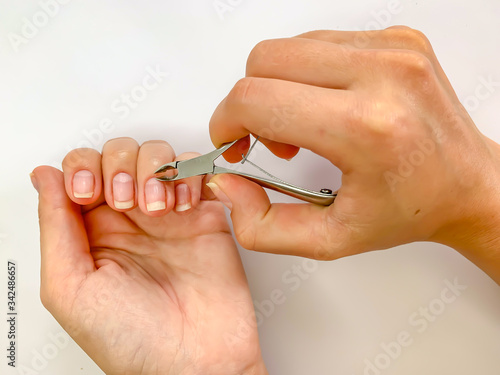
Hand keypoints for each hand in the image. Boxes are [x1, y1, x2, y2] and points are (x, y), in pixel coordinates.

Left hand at [31, 138, 266, 374]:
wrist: (196, 360)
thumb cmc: (132, 339)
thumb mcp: (71, 289)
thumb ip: (54, 227)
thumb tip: (44, 176)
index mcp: (92, 233)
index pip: (79, 170)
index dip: (82, 168)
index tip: (88, 195)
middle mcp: (129, 218)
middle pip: (118, 153)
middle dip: (119, 166)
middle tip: (125, 202)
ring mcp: (169, 214)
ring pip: (157, 154)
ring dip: (154, 171)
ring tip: (158, 210)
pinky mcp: (204, 215)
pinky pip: (198, 170)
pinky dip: (190, 175)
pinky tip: (183, 206)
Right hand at [208, 27, 499, 282]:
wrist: (467, 184)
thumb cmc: (411, 208)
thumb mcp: (329, 239)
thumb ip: (262, 225)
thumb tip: (226, 184)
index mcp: (365, 128)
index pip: (256, 99)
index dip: (226, 122)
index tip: (232, 142)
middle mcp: (383, 76)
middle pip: (264, 61)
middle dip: (249, 102)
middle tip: (269, 139)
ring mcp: (392, 50)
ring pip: (288, 47)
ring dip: (278, 86)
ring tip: (303, 125)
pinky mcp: (397, 39)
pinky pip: (319, 42)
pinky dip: (307, 74)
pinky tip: (325, 105)